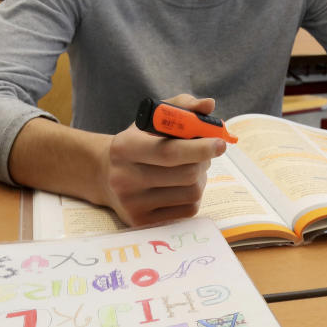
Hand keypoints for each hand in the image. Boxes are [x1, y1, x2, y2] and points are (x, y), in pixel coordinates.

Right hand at [102, 94, 225, 225]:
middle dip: (204, 160)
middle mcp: (124, 178)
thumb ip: (181, 107)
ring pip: (192, 192)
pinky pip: (189, 210)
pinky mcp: (143, 223)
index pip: (169, 152)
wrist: (106, 175)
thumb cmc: (138, 141)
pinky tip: (183, 185)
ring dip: (201, 177)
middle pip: (186, 174)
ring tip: (191, 167)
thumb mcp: (151, 120)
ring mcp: (133, 204)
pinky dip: (194, 195)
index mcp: (124, 148)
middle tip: (206, 152)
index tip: (220, 143)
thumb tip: (209, 104)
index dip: (199, 148)